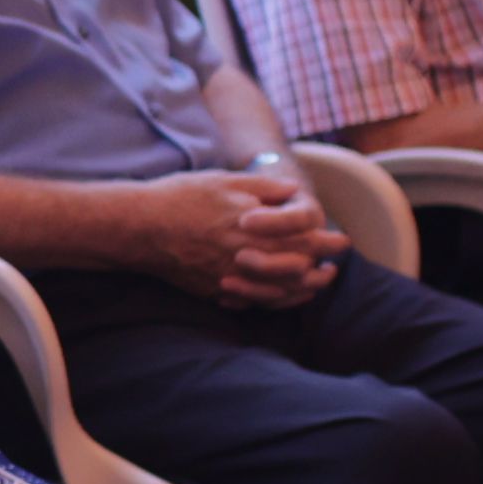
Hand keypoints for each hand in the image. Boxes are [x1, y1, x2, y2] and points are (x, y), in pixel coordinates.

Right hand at [141, 167, 342, 307]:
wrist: (141, 226)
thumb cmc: (182, 197)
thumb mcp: (226, 180)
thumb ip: (264, 188)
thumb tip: (294, 191)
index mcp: (256, 228)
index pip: (305, 238)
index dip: (328, 241)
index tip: (341, 240)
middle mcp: (248, 257)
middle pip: (298, 269)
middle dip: (322, 269)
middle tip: (335, 266)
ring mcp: (232, 278)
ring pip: (279, 292)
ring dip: (303, 290)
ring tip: (316, 285)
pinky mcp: (215, 290)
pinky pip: (253, 303)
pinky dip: (274, 302)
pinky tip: (281, 296)